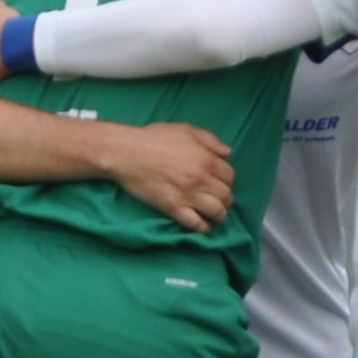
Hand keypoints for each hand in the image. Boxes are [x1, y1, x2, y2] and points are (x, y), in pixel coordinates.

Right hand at [95, 119, 235, 232]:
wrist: (127, 152)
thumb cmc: (154, 138)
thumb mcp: (186, 130)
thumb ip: (210, 140)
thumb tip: (228, 153)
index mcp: (206, 158)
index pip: (230, 176)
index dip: (227, 180)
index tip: (219, 182)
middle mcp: (201, 178)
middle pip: (227, 196)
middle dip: (225, 199)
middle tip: (217, 199)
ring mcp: (188, 195)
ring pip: (217, 212)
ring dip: (219, 215)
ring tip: (213, 213)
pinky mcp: (173, 208)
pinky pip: (196, 224)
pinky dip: (203, 227)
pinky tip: (202, 224)